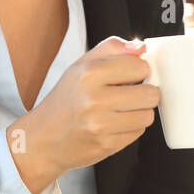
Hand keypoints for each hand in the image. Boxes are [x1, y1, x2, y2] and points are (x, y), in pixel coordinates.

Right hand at [9, 36, 157, 193]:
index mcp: (88, 74)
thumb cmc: (65, 99)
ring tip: (120, 109)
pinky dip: (130, 128)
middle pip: (150, 94)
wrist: (43, 140)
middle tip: (129, 93)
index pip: (140, 66)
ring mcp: (100, 125)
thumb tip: (141, 47)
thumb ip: (112, 49)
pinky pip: (138, 132)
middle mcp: (93, 100)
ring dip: (139, 112)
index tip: (130, 75)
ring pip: (147, 115)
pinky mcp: (106, 145)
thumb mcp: (81, 65)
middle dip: (144, 92)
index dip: (139, 70)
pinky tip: (113, 124)